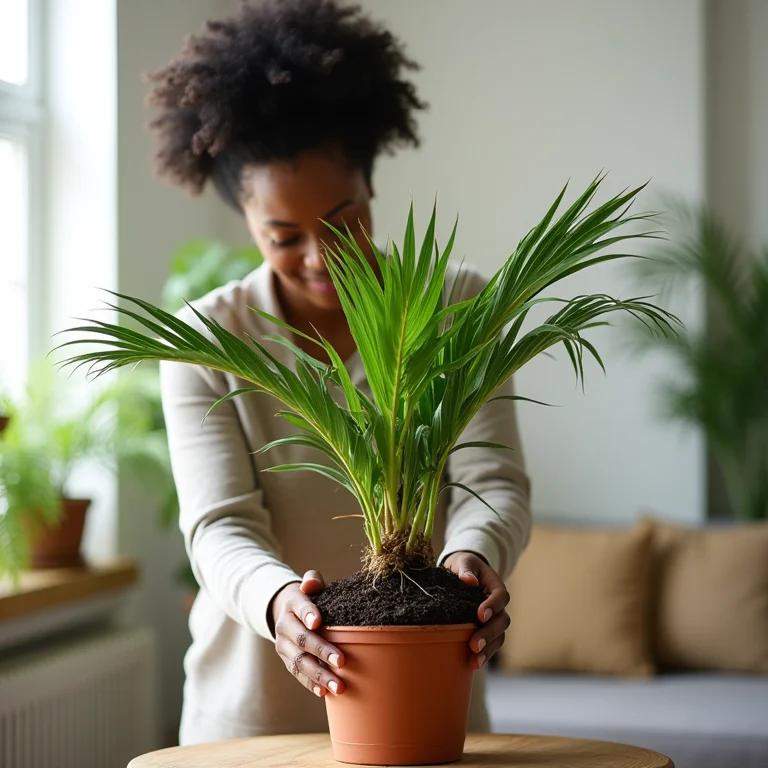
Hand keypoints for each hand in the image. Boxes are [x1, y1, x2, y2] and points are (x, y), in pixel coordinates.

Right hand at [270, 570, 344, 696]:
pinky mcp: (286, 660)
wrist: (285, 611)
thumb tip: (311, 584)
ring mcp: (284, 645)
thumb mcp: (310, 585)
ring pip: (299, 662)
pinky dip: (310, 684)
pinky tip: (324, 692)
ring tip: (338, 686)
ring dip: (319, 675)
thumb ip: (312, 581)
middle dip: (322, 651)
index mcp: (293, 603)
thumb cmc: (308, 597)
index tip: (318, 622)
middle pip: (301, 639)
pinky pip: (297, 674)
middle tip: (342, 661)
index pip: (300, 607)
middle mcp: (285, 625)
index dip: (308, 614)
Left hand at [443, 551, 509, 669]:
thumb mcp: (463, 561)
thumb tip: (469, 580)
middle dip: (489, 634)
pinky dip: (484, 654)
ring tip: (474, 660)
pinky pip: (491, 644)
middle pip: (502, 621)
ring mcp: (494, 619)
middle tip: (473, 644)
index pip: (500, 596)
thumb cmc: (464, 565)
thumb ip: (466, 568)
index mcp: (495, 586)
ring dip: (488, 649)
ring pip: (499, 636)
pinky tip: (473, 664)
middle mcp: (498, 605)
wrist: (462, 573)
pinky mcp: (487, 630)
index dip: (493, 606)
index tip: (480, 615)